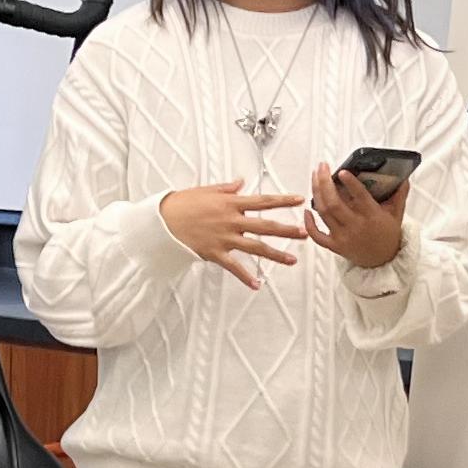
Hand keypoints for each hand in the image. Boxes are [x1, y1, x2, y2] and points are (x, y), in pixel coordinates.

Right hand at [160, 182, 307, 288]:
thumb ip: (226, 188)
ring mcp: (225, 238)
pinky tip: (257, 285)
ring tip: (292, 260)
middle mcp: (232, 220)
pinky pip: (234, 267)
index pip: (263, 201)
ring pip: (256, 248)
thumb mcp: (206, 190)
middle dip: (287, 230)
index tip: (300, 199)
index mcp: (231, 203)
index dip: (283, 200)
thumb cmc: (182, 203)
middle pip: (266, 226)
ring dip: (276, 254)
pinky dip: (246, 277)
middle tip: (304, 234)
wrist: (163, 221)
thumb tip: (240, 183)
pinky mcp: (215, 253)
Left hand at [308, 162, 406, 269]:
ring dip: (316, 193)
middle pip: (334, 203)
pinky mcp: (334, 246)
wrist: (383, 260)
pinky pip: (317, 235)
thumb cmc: (388, 235)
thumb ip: (399, 195)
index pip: (360, 197)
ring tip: (315, 177)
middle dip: (325, 183)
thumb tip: (403, 177)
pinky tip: (307, 209)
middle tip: (322, 167)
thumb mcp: (397, 214)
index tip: (342, 171)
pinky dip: (309, 223)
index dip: (350, 184)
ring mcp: (343, 237)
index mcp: (372, 216)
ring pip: (324, 213)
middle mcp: (356, 226)